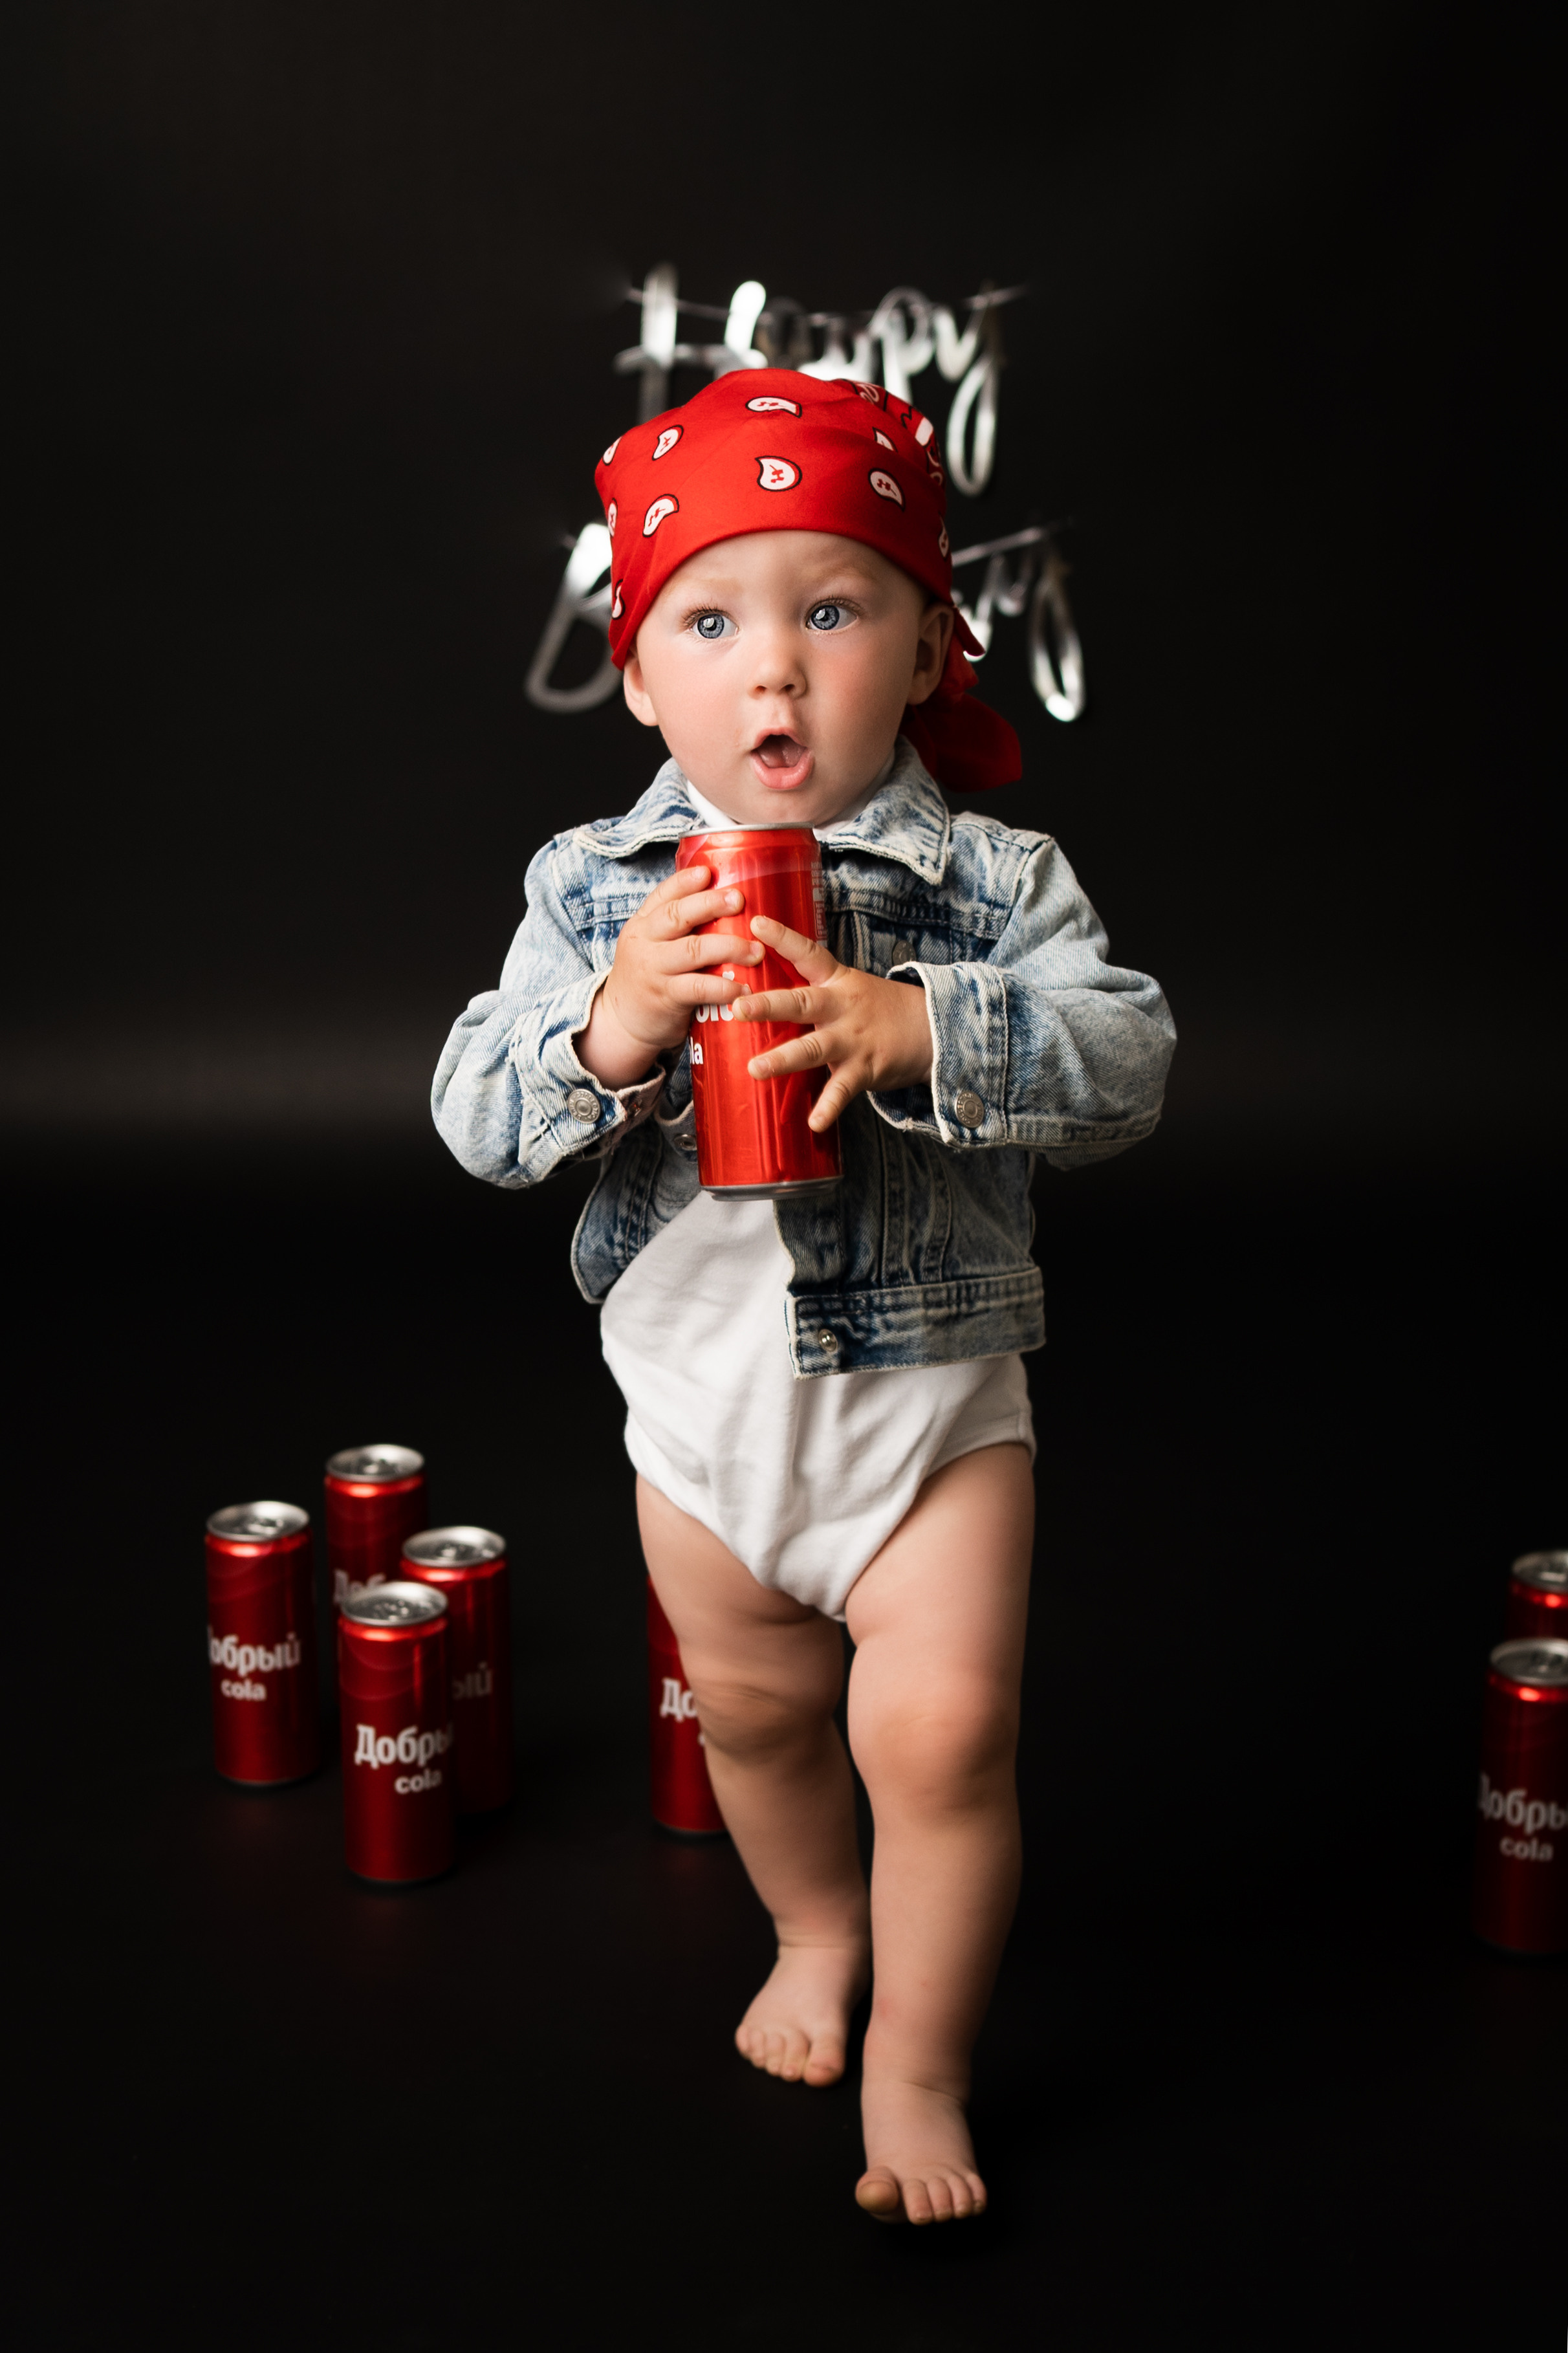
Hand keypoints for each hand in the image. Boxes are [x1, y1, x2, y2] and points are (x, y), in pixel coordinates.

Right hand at [577, 865, 760, 1089]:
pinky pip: (698, 987)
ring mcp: (653, 969)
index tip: (708, 872)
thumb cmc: (648, 979)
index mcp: (642, 924)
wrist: (621, 1022)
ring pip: (693, 950)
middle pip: (677, 916)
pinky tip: (744, 988)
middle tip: (740, 900)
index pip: (662, 895)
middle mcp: (644, 942)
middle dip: (710, 904)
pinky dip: (724, 987)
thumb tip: (724, 903)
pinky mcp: (665, 997)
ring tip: (757, 950)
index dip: (685, 881)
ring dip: (729, 947)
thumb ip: (677, 928)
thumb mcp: (651, 946)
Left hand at [732, 917, 933, 1130]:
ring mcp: (852, 1039)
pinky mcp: (864, 1069)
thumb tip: (762, 989)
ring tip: (755, 1069)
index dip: (783, 937)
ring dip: (783, 1059)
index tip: (755, 922)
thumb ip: (812, 988)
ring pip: (814, 1048)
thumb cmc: (879, 1008)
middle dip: (769, 1005)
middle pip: (802, 1003)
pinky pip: (842, 1090)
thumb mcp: (849, 987)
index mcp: (836, 981)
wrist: (932, 1028)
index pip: (808, 953)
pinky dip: (828, 1106)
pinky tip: (814, 1122)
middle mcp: (841, 1007)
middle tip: (738, 1007)